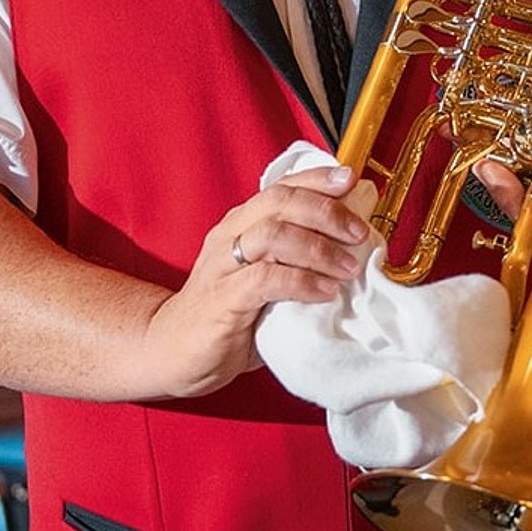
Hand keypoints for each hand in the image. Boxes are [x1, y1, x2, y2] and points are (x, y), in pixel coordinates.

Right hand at [142, 165, 370, 398]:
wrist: (172, 351)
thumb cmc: (226, 315)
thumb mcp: (265, 279)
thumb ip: (296, 262)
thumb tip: (351, 253)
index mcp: (240, 224)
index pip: (281, 187)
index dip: (317, 179)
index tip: (351, 179)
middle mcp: (229, 236)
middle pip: (280, 203)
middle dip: (326, 211)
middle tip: (359, 233)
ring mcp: (222, 266)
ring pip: (273, 234)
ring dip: (318, 248)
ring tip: (348, 267)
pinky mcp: (222, 299)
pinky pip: (264, 279)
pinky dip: (301, 282)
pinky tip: (324, 292)